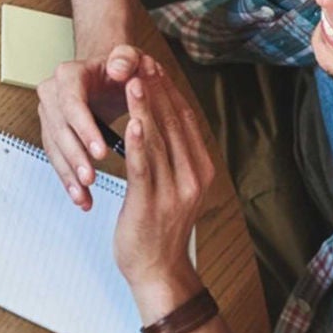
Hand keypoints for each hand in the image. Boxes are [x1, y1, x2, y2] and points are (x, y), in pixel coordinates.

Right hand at [37, 44, 147, 208]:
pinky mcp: (53, 133)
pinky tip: (81, 197)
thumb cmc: (121, 67)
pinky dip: (68, 179)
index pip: (72, 102)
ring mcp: (49, 114)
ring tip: (84, 196)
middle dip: (75, 156)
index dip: (84, 128)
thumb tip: (119, 69)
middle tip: (91, 179)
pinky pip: (57, 158)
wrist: (109, 77)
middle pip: (59, 129)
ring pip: (54, 148)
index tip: (101, 152)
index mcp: (69, 74)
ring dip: (68, 174)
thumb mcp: (130, 57)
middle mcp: (52, 93)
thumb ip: (127, 57)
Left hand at [114, 66, 215, 314]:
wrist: (159, 271)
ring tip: (134, 79)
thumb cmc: (161, 229)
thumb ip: (176, 157)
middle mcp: (193, 177)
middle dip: (156, 90)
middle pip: (173, 124)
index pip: (186, 120)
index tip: (156, 66)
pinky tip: (131, 120)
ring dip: (144, 107)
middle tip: (143, 60)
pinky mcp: (150, 202)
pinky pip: (143, 166)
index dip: (170, 91)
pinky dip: (138, 141)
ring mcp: (174, 191)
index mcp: (202, 170)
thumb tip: (167, 122)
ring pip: (158, 139)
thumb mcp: (178, 187)